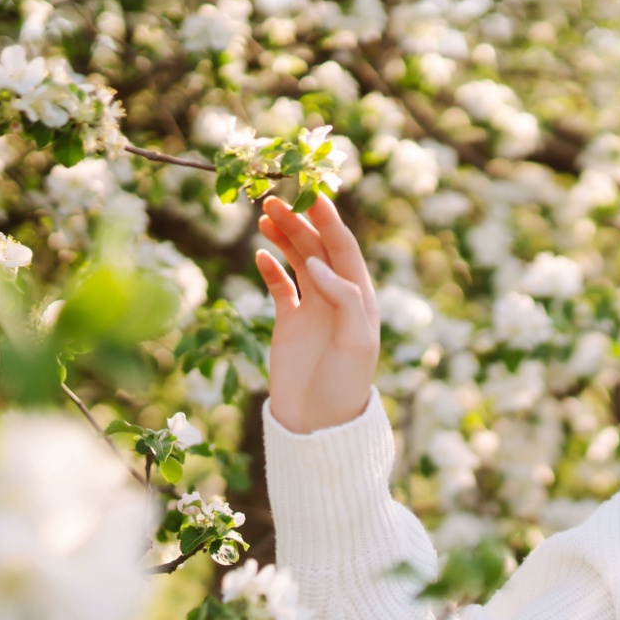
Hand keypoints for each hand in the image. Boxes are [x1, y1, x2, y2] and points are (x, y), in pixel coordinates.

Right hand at [254, 193, 381, 432]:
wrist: (318, 422)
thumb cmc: (345, 383)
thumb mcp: (356, 342)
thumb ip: (343, 298)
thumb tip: (318, 262)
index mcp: (360, 298)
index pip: (345, 251)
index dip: (330, 223)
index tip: (314, 197)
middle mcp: (337, 298)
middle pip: (318, 249)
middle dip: (300, 223)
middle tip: (275, 199)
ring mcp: (313, 308)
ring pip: (298, 261)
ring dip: (284, 238)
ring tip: (265, 216)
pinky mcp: (290, 322)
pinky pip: (280, 286)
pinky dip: (270, 268)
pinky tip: (260, 254)